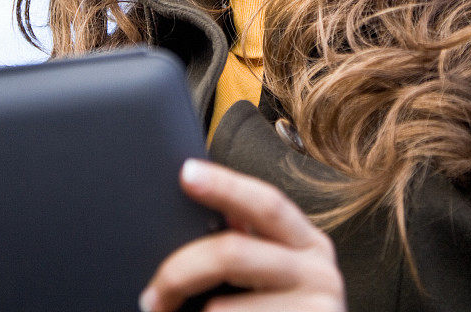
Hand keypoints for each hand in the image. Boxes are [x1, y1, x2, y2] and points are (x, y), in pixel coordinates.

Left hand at [139, 159, 346, 311]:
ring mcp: (319, 308)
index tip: (186, 173)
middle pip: (234, 253)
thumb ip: (250, 243)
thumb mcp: (275, 275)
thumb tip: (205, 208)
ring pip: (222, 308)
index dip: (225, 185)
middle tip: (151, 294)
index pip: (265, 202)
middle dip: (182, 270)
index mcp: (308, 243)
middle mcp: (319, 271)